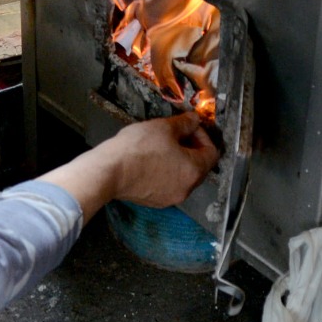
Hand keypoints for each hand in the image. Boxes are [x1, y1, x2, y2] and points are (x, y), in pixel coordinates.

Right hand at [40, 112, 220, 221]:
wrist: (109, 172)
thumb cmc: (139, 147)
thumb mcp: (163, 127)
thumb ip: (184, 123)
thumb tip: (194, 120)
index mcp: (194, 171)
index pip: (212, 152)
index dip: (203, 135)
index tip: (188, 125)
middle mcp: (187, 189)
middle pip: (199, 166)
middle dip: (191, 148)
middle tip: (176, 134)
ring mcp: (171, 198)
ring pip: (183, 176)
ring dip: (178, 160)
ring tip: (162, 146)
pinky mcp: (155, 202)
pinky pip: (169, 184)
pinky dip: (166, 172)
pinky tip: (150, 160)